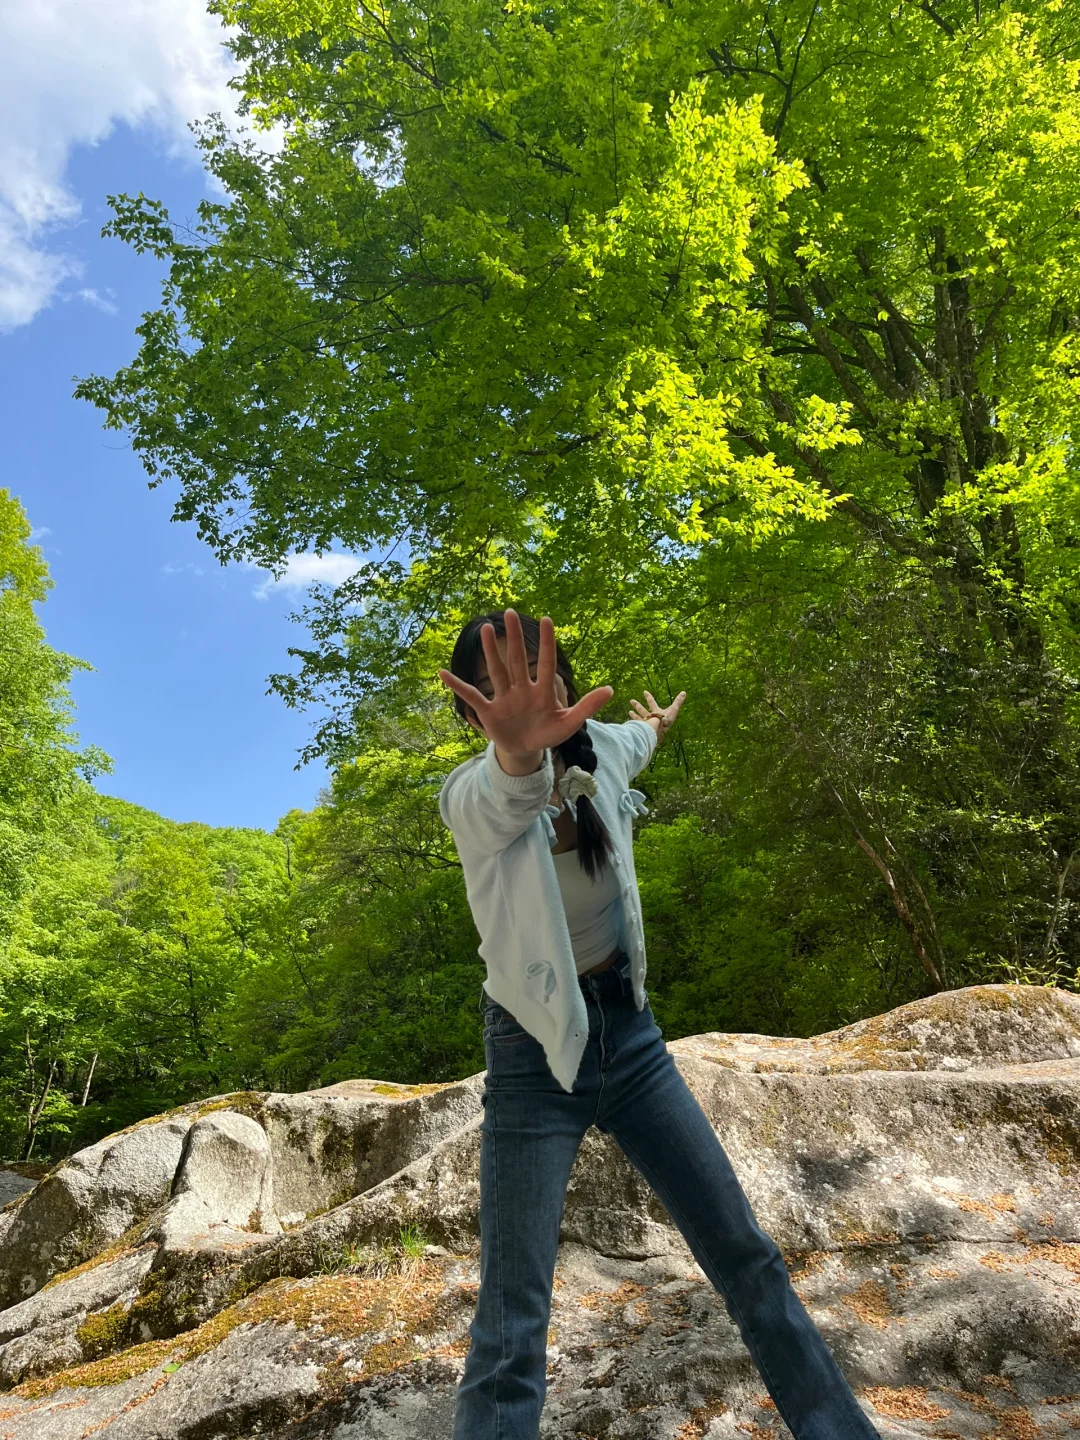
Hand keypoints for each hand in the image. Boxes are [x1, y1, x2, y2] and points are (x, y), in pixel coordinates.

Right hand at [439, 610, 613, 761]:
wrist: (526, 751)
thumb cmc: (548, 734)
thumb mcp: (569, 723)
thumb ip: (587, 706)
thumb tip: (611, 689)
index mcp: (542, 691)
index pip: (546, 663)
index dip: (547, 643)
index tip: (547, 619)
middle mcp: (521, 689)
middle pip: (518, 660)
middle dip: (515, 637)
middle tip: (511, 612)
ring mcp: (504, 698)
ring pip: (497, 670)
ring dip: (490, 651)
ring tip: (486, 628)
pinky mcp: (489, 711)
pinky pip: (471, 696)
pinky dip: (457, 686)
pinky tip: (442, 672)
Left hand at [629, 689, 685, 745]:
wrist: (657, 730)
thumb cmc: (665, 720)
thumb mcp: (673, 710)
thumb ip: (678, 702)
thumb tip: (684, 692)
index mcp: (656, 712)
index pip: (652, 702)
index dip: (648, 697)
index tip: (644, 692)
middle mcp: (649, 717)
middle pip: (642, 710)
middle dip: (637, 705)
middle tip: (631, 701)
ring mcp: (645, 723)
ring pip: (638, 718)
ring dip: (634, 715)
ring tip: (629, 712)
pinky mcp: (643, 730)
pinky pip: (637, 726)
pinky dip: (633, 725)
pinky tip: (630, 725)